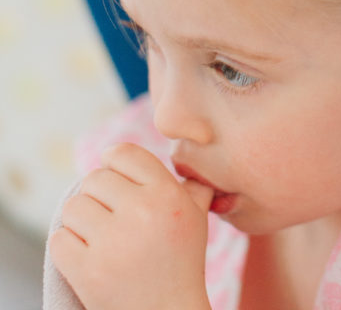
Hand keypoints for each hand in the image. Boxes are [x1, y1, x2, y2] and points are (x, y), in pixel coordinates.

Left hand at [49, 143, 213, 309]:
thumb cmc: (181, 264)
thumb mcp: (195, 218)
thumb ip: (188, 184)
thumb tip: (179, 155)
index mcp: (167, 194)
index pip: (123, 153)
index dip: (112, 162)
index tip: (113, 176)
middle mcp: (141, 212)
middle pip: (94, 179)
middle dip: (97, 195)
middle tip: (109, 215)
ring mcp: (113, 243)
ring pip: (73, 207)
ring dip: (80, 221)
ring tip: (98, 236)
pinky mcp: (88, 272)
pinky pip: (59, 239)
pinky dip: (67, 247)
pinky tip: (86, 256)